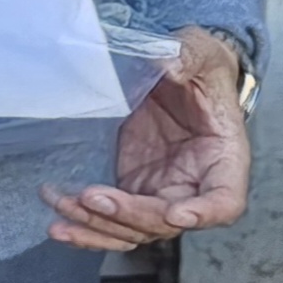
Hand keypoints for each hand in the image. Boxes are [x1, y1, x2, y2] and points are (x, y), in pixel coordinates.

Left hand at [43, 27, 252, 251]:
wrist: (178, 73)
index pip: (225, 200)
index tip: (175, 213)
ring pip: (133, 229)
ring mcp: (159, 190)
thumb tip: (167, 64)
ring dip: (97, 226)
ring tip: (62, 207)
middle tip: (92, 199)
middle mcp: (193, 185)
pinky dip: (86, 226)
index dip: (204, 212)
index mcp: (223, 158)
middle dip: (129, 216)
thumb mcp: (199, 52)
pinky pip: (111, 220)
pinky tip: (58, 223)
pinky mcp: (131, 186)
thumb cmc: (200, 67)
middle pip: (166, 221)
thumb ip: (188, 58)